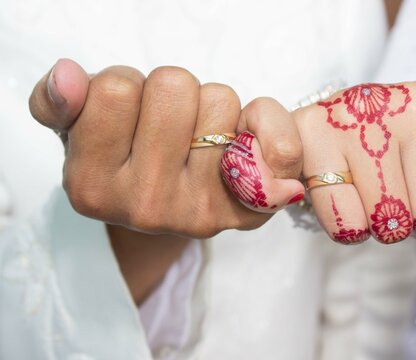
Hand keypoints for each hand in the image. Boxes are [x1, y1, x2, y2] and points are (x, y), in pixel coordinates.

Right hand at [28, 59, 303, 301]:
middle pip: (174, 88)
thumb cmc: (123, 160)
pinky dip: (268, 126)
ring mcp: (200, 211)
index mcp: (93, 186)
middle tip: (167, 123)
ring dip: (209, 107)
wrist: (164, 209)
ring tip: (196, 137)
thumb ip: (58, 102)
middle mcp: (146, 206)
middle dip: (171, 93)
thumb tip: (67, 76)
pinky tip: (246, 140)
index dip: (127, 86)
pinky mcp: (247, 210)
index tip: (129, 114)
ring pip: (220, 101)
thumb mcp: (79, 132)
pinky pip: (278, 144)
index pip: (117, 88)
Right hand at [225, 82, 415, 267]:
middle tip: (378, 185)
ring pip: (369, 225)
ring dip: (365, 224)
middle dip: (395, 220)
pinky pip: (336, 222)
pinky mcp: (300, 141)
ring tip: (355, 188)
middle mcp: (380, 103)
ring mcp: (336, 119)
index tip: (410, 181)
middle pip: (407, 219)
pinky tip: (332, 192)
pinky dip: (338, 222)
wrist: (329, 136)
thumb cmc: (395, 160)